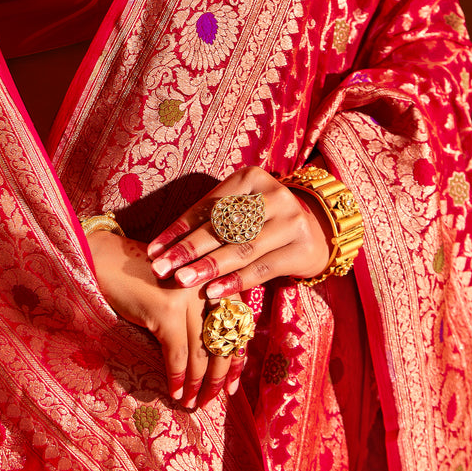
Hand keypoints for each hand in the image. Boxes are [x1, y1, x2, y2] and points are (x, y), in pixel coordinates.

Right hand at [87, 230, 246, 409]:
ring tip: (191, 404)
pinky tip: (175, 393)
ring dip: (196, 385)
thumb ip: (201, 315)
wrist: (108, 260)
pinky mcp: (167, 309)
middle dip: (218, 379)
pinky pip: (177, 354)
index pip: (239, 328)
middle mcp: (210, 285)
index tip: (232, 388)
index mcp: (219, 280)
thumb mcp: (181, 293)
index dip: (238, 361)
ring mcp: (189, 297)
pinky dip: (177, 378)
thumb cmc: (144, 280)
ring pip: (201, 353)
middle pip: (223, 343)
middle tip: (209, 401)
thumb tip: (216, 364)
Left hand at [145, 165, 331, 299]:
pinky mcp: (302, 248)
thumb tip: (163, 249)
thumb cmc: (264, 221)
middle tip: (161, 268)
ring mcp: (291, 221)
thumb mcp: (240, 211)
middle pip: (223, 226)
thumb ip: (210, 223)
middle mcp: (274, 195)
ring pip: (241, 248)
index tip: (153, 251)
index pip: (208, 206)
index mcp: (251, 178)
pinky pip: (262, 268)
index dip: (178, 229)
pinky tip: (212, 292)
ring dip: (208, 266)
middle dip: (188, 249)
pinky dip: (234, 281)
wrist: (318, 231)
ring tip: (181, 280)